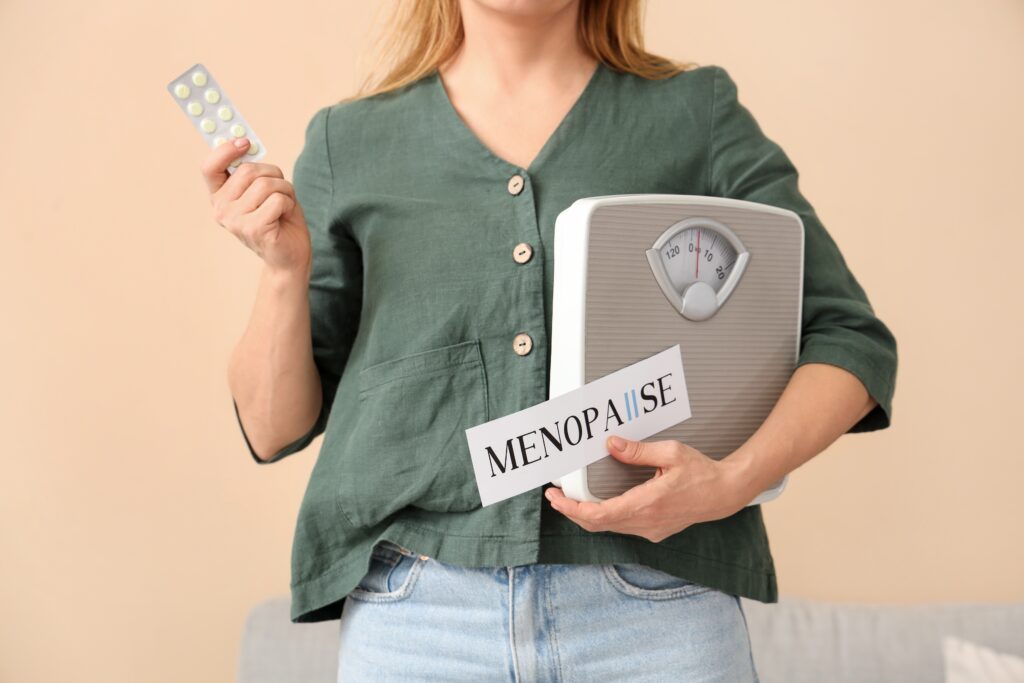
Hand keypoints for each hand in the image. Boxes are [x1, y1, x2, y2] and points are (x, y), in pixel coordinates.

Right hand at [200, 138, 311, 274]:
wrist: (290, 256)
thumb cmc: (279, 220)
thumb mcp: (264, 190)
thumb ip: (253, 171)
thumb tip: (244, 142)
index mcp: (220, 196)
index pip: (210, 166)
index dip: (226, 150)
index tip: (245, 142)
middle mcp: (221, 209)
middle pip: (248, 170)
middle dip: (274, 175)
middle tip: (280, 190)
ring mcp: (234, 220)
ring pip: (266, 184)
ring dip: (285, 191)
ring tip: (284, 207)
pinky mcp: (253, 228)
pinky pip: (277, 199)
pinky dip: (289, 204)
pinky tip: (285, 218)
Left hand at [544, 435, 752, 542]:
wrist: (724, 494)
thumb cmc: (701, 472)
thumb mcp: (670, 453)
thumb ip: (637, 451)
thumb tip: (610, 444)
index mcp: (647, 504)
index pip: (599, 515)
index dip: (572, 509)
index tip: (556, 498)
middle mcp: (646, 523)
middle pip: (598, 524)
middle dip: (572, 511)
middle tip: (555, 496)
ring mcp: (650, 530)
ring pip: (609, 527)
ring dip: (587, 515)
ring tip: (570, 499)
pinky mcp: (654, 530)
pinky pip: (622, 526)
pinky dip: (603, 516)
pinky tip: (597, 503)